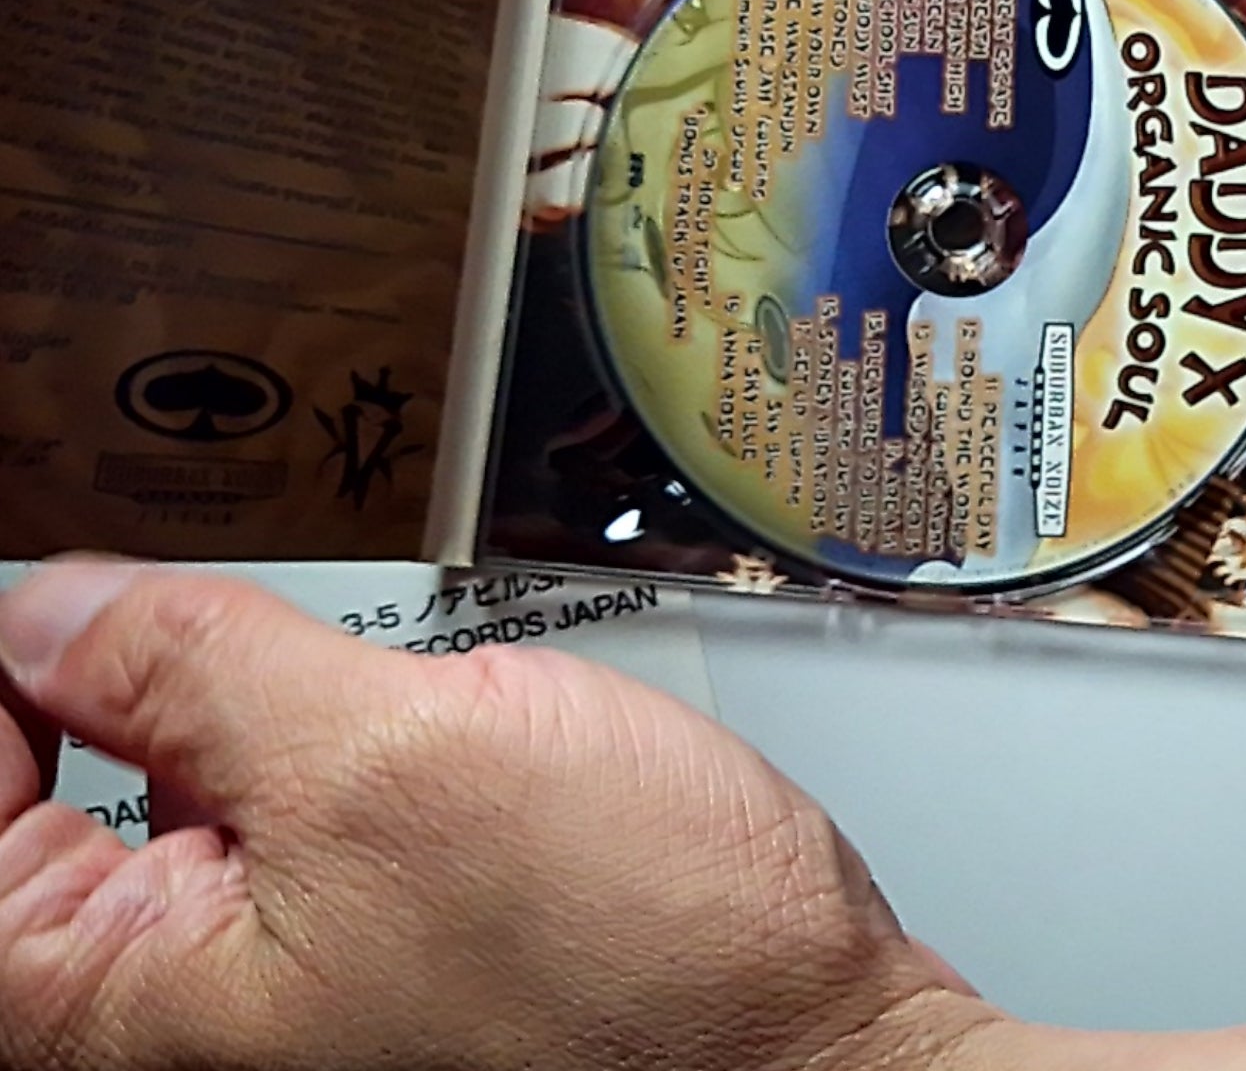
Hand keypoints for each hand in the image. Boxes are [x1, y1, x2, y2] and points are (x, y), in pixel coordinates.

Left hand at [0, 560, 1000, 1070]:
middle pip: (35, 810)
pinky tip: (295, 671)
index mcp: (130, 1010)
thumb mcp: (388, 758)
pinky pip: (244, 805)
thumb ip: (193, 667)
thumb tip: (50, 610)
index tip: (50, 600)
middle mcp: (181, 1015)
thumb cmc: (629, 963)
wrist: (797, 1030)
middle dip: (81, 676)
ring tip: (215, 619)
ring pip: (142, 796)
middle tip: (136, 590)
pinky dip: (246, 714)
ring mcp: (269, 976)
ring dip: (161, 686)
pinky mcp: (350, 925)